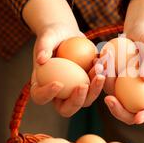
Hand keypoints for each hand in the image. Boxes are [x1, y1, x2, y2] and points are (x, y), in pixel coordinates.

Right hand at [23, 0, 104, 116]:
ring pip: (86, 100)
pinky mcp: (88, 85)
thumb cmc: (53, 35)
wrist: (68, 34)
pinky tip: (103, 62)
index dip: (48, 94)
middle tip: (84, 85)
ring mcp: (74, 91)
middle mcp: (58, 94)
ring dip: (94, 89)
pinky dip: (102, 77)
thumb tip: (41, 59)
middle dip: (76, 100)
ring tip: (98, 70)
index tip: (58, 83)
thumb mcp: (47, 37)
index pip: (40, 97)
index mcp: (41, 85)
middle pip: (66, 108)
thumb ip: (43, 47)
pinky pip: (96, 87)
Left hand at [102, 0, 143, 124]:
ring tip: (102, 63)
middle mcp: (143, 92)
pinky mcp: (116, 81)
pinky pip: (106, 84)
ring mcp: (128, 88)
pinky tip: (96, 61)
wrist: (138, 29)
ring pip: (115, 98)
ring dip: (105, 83)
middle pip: (132, 112)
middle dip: (119, 111)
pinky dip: (100, 75)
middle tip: (108, 100)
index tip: (137, 118)